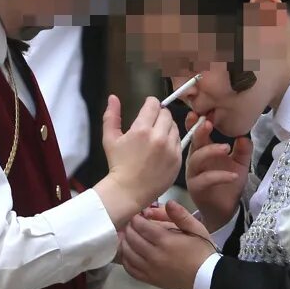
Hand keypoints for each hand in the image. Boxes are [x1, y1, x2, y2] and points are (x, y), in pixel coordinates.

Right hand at [96, 95, 181, 227]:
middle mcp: (159, 137)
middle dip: (159, 114)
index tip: (148, 107)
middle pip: (166, 114)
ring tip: (156, 135)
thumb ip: (111, 115)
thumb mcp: (110, 139)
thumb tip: (113, 97)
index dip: (150, 103)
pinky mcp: (177, 160)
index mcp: (141, 130)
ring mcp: (170, 149)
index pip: (154, 104)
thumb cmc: (117, 165)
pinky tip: (162, 148)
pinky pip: (179, 142)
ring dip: (166, 127)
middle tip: (151, 122)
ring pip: (174, 127)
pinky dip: (172, 141)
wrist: (128, 191)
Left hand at [120, 200, 215, 288]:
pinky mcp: (150, 280)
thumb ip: (181, 215)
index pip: (141, 226)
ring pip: (128, 253)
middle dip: (129, 228)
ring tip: (126, 236)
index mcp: (165, 240)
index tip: (136, 215)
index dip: (135, 218)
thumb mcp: (196, 229)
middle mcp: (154, 255)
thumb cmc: (201, 251)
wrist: (207, 278)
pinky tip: (127, 253)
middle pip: (132, 238)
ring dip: (124, 242)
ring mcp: (150, 269)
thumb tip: (168, 202)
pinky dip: (125, 260)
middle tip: (130, 224)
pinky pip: (130, 269)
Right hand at [184, 114, 250, 232]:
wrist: (225, 209)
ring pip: (196, 159)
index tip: (203, 111)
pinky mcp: (197, 188)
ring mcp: (194, 174)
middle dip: (199, 131)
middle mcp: (195, 160)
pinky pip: (206, 179)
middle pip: (193, 142)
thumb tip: (244, 136)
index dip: (196, 122)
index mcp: (203, 151)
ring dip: (210, 151)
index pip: (197, 133)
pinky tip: (233, 175)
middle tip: (208, 122)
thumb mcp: (239, 163)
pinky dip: (220, 176)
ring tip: (226, 148)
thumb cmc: (228, 183)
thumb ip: (242, 150)